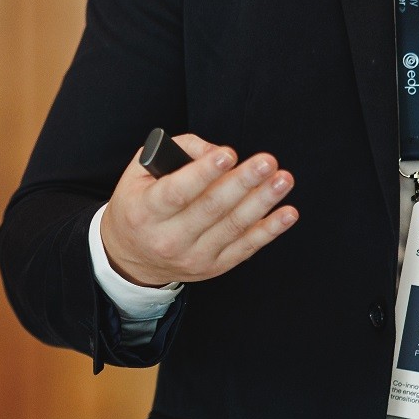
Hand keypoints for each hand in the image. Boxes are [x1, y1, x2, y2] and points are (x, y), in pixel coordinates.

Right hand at [101, 132, 299, 288]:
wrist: (131, 257)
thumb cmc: (139, 205)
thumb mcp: (140, 172)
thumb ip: (177, 152)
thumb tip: (217, 151)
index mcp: (144, 211)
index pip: (176, 192)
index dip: (203, 172)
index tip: (228, 154)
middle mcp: (168, 238)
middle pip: (211, 208)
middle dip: (242, 182)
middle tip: (266, 162)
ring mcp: (193, 256)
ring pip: (233, 227)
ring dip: (262, 202)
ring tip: (282, 180)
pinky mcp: (214, 267)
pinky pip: (246, 247)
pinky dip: (270, 230)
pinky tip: (287, 213)